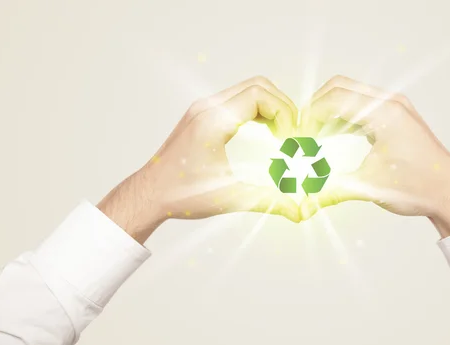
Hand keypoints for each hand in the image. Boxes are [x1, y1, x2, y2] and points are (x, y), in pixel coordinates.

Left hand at [98, 77, 300, 242]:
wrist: (149, 194)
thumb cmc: (182, 195)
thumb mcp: (231, 198)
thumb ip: (269, 201)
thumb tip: (300, 212)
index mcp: (214, 122)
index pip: (260, 95)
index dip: (284, 113)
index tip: (290, 138)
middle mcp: (207, 108)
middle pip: (258, 85)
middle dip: (282, 106)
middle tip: (291, 134)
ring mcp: (202, 108)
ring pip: (247, 89)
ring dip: (270, 106)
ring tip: (280, 134)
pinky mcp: (201, 114)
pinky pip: (236, 99)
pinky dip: (256, 109)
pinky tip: (263, 133)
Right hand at [299, 76, 449, 236]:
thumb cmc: (419, 189)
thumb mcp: (368, 187)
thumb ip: (330, 188)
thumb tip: (301, 197)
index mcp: (385, 114)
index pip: (334, 99)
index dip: (309, 116)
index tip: (297, 135)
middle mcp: (391, 103)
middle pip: (339, 87)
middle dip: (315, 107)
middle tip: (302, 132)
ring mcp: (395, 106)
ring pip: (350, 93)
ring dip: (328, 110)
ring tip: (314, 135)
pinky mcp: (396, 114)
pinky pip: (361, 104)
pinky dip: (343, 115)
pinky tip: (333, 136)